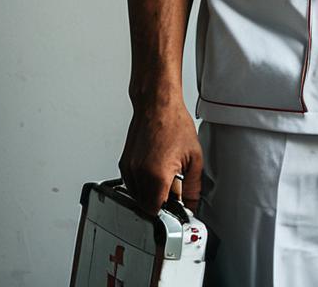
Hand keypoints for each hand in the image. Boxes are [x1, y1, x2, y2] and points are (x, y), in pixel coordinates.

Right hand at [119, 95, 203, 215]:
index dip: (167, 213)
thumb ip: (192, 187)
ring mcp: (129, 169)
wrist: (157, 104)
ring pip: (137, 197)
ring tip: (164, 175)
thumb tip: (190, 203)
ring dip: (150, 194)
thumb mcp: (193, 157)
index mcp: (158, 176)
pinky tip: (154, 169)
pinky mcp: (124, 163)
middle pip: (146, 206)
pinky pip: (131, 184)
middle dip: (160, 203)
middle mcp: (140, 174)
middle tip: (173, 188)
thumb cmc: (174, 123)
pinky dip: (142, 183)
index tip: (175, 209)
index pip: (157, 211)